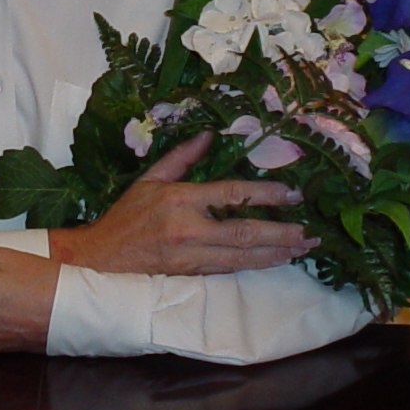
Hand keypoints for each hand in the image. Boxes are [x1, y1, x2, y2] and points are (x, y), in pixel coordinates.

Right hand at [48, 131, 317, 275]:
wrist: (101, 259)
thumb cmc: (126, 216)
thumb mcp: (149, 179)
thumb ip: (181, 158)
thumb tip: (208, 134)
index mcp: (179, 200)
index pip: (231, 195)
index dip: (265, 195)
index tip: (292, 194)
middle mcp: (188, 230)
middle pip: (244, 232)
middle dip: (280, 233)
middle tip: (308, 232)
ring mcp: (191, 256)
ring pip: (242, 257)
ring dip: (275, 254)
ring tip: (301, 249)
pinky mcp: (191, 275)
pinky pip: (230, 270)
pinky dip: (255, 266)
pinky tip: (274, 261)